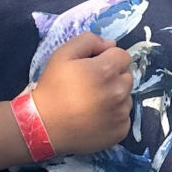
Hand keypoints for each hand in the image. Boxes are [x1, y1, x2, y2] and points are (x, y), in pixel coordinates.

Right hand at [30, 35, 133, 155]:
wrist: (44, 126)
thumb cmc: (52, 88)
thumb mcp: (62, 54)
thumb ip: (88, 41)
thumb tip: (110, 44)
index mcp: (106, 71)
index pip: (123, 56)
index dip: (107, 58)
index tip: (93, 67)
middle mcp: (119, 92)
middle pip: (126, 76)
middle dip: (113, 77)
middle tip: (91, 85)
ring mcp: (121, 114)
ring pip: (127, 97)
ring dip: (115, 96)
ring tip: (92, 103)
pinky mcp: (121, 131)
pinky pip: (124, 117)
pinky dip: (114, 115)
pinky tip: (96, 117)